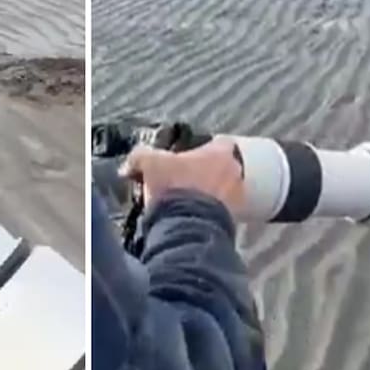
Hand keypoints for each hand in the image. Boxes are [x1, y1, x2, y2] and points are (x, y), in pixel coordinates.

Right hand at [122, 137, 245, 214]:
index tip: (188, 159)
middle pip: (223, 167)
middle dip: (207, 174)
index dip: (202, 150)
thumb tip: (130, 165)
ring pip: (225, 190)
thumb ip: (140, 157)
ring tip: (188, 204)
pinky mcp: (236, 220)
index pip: (218, 143)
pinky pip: (224, 212)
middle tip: (186, 182)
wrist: (188, 227)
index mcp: (221, 152)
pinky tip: (193, 219)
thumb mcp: (149, 164)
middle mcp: (235, 171)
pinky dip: (212, 214)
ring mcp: (239, 196)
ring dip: (211, 195)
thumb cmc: (174, 186)